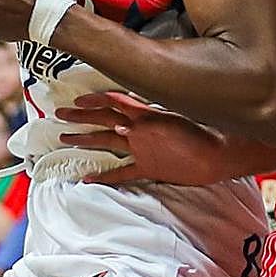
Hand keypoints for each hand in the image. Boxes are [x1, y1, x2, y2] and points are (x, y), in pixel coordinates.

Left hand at [55, 92, 226, 185]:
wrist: (216, 154)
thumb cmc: (205, 126)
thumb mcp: (178, 110)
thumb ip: (153, 109)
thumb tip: (131, 112)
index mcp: (147, 113)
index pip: (114, 101)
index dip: (94, 99)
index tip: (77, 99)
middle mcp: (139, 130)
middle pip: (103, 119)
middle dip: (80, 116)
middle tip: (59, 113)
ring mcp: (141, 149)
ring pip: (106, 141)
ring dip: (84, 139)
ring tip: (64, 137)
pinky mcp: (148, 167)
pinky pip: (122, 172)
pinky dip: (104, 175)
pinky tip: (86, 177)